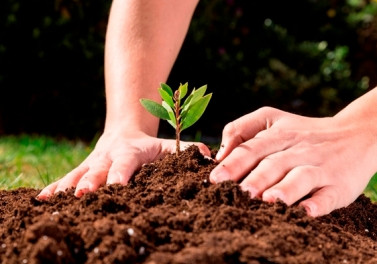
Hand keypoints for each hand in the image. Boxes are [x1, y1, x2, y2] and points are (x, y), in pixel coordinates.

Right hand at [37, 129, 210, 198]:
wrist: (123, 132)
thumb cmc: (149, 146)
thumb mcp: (169, 145)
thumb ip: (188, 150)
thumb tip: (210, 158)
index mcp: (132, 152)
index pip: (127, 162)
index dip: (122, 173)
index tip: (118, 186)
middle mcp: (109, 156)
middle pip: (98, 169)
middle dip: (91, 182)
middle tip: (84, 195)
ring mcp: (93, 163)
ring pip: (78, 174)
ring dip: (68, 187)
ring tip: (56, 201)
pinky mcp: (82, 169)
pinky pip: (67, 178)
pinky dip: (54, 188)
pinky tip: (41, 201)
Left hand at [210, 106, 376, 216]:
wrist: (355, 135)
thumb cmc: (302, 131)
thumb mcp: (272, 119)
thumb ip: (242, 129)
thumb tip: (220, 153)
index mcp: (279, 135)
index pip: (252, 148)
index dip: (233, 163)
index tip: (214, 178)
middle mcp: (298, 150)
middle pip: (274, 163)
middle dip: (254, 178)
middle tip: (237, 193)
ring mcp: (319, 167)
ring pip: (301, 177)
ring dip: (285, 189)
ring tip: (269, 200)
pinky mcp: (338, 185)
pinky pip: (329, 195)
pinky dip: (319, 203)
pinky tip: (307, 211)